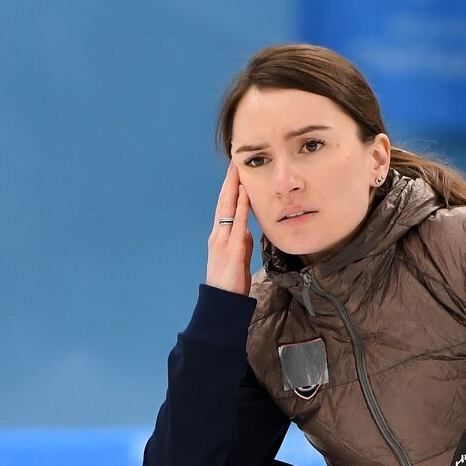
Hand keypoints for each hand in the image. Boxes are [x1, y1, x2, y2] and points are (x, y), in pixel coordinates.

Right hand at [205, 161, 253, 294]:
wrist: (222, 302)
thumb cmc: (230, 283)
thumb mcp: (238, 258)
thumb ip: (242, 243)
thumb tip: (247, 230)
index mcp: (218, 238)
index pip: (223, 209)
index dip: (228, 191)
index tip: (233, 175)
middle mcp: (218, 235)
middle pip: (222, 203)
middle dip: (228, 183)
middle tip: (234, 163)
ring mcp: (223, 241)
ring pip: (228, 209)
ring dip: (234, 188)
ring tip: (238, 171)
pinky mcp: (233, 249)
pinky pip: (238, 224)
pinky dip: (240, 207)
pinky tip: (244, 195)